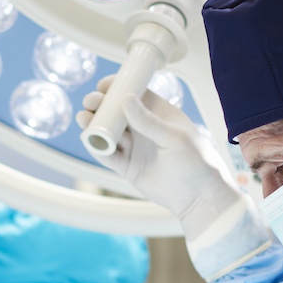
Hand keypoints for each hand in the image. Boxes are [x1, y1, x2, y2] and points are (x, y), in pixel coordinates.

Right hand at [78, 77, 267, 278]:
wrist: (197, 196)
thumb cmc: (195, 162)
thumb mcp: (174, 137)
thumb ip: (148, 121)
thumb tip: (126, 100)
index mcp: (159, 114)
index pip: (135, 94)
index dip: (118, 88)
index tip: (104, 85)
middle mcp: (144, 128)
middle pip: (117, 112)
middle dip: (101, 105)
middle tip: (90, 102)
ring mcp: (135, 147)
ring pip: (109, 132)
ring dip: (94, 124)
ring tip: (84, 118)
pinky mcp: (128, 166)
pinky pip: (108, 154)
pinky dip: (97, 147)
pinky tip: (90, 139)